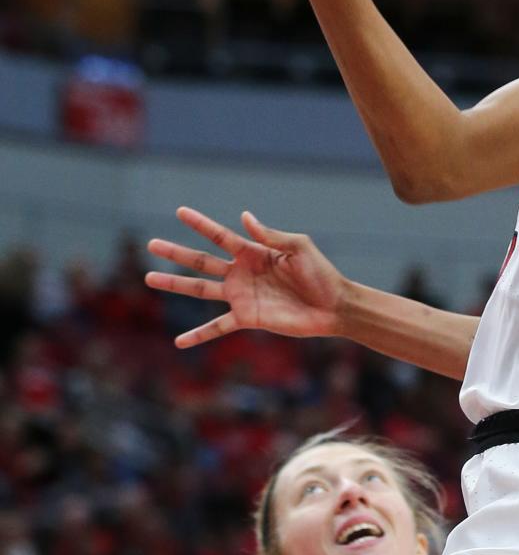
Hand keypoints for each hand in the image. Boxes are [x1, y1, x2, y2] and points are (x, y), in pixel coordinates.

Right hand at [145, 207, 344, 347]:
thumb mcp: (298, 247)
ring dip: (175, 285)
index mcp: (253, 252)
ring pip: (200, 289)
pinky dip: (199, 335)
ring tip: (149, 278)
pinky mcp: (247, 318)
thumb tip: (243, 217)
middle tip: (151, 244)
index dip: (200, 224)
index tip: (179, 212)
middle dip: (176, 252)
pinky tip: (179, 342)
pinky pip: (217, 327)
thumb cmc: (320, 273)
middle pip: (201, 261)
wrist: (333, 306)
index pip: (219, 235)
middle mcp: (241, 272)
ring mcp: (241, 296)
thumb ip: (270, 235)